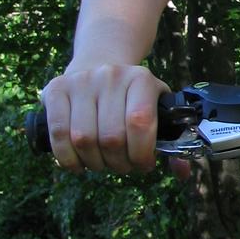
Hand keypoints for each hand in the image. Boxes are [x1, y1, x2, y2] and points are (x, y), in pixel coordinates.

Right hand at [41, 64, 169, 173]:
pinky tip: (78, 164)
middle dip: (119, 163)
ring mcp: (81, 81)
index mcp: (141, 79)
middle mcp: (111, 76)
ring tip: (103, 163)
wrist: (99, 65)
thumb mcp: (156, 107)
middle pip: (111, 137)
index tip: (144, 165)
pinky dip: (68, 158)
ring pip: (84, 139)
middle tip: (123, 165)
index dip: (141, 154)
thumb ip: (171, 139)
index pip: (140, 123)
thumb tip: (183, 173)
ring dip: (95, 163)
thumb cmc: (132, 98)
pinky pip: (58, 134)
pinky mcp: (56, 89)